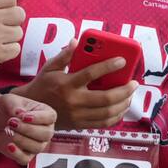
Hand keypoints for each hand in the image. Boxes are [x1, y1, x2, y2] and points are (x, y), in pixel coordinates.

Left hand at [0, 93, 56, 164]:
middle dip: (28, 129)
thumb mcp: (8, 101)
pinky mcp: (26, 155)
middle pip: (46, 134)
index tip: (23, 117)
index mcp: (45, 113)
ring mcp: (37, 144)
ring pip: (36, 147)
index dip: (39, 118)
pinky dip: (17, 153)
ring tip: (8, 130)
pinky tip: (9, 145)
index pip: (50, 117)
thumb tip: (21, 113)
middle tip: (12, 122)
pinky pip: (25, 159)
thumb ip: (15, 106)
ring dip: (21, 139)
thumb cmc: (5, 108)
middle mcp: (44, 130)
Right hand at [20, 40, 136, 128]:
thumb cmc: (43, 85)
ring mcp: (78, 115)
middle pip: (105, 98)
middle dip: (124, 90)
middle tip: (134, 83)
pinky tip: (121, 108)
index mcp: (66, 83)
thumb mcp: (50, 67)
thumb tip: (77, 42)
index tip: (122, 60)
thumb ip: (65, 55)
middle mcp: (73, 101)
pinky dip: (116, 116)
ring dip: (124, 104)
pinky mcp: (80, 125)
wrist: (33, 111)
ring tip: (130, 95)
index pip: (91, 73)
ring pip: (108, 112)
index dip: (108, 66)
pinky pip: (104, 123)